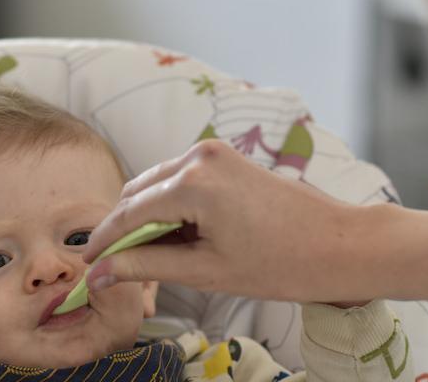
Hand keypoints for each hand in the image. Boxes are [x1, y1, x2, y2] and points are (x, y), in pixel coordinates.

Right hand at [82, 141, 426, 303]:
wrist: (341, 245)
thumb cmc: (281, 264)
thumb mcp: (206, 270)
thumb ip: (146, 265)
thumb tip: (100, 273)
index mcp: (191, 183)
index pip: (128, 212)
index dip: (103, 243)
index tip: (86, 268)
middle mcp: (198, 156)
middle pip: (137, 192)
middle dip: (123, 229)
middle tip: (116, 268)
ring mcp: (214, 153)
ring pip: (157, 184)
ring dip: (147, 218)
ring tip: (150, 258)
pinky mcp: (227, 158)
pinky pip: (181, 180)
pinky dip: (171, 207)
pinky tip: (178, 238)